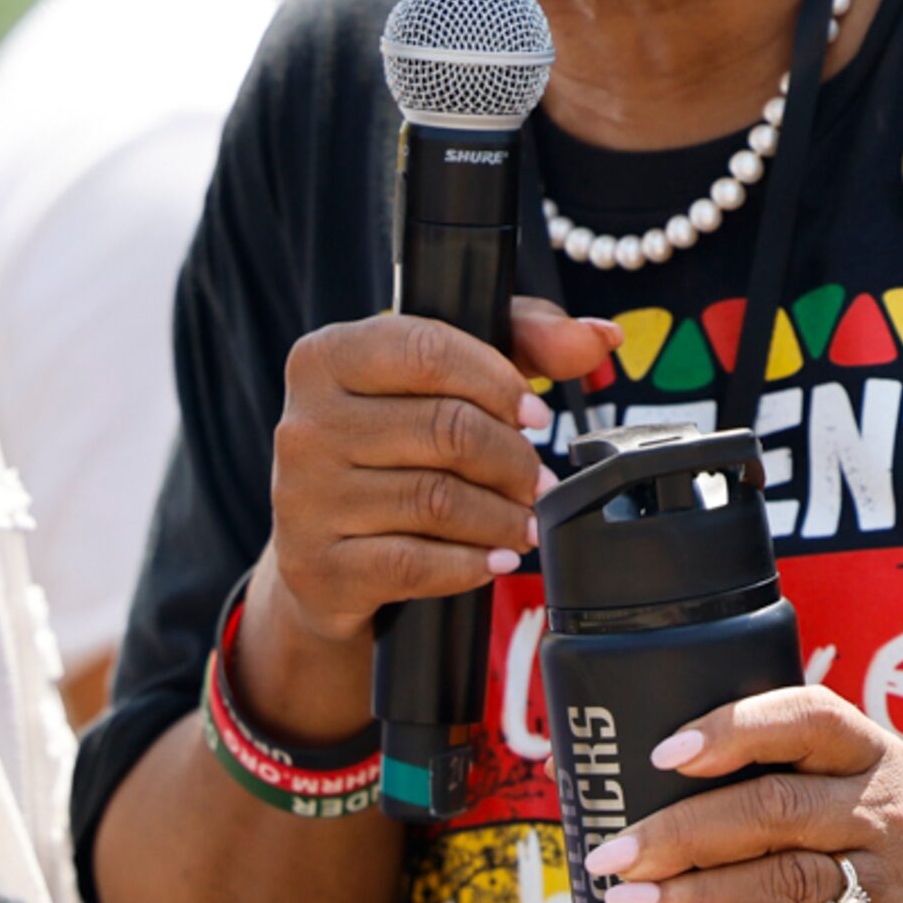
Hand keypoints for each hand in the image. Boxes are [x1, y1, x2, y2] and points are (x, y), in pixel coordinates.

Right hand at [265, 299, 617, 648]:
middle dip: (513, 460)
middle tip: (537, 481)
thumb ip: (523, 342)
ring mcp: (303, 497)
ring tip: (524, 521)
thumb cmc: (390, 446)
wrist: (321, 549)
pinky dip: (470, 563)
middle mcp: (303, 423)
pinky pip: (414, 563)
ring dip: (502, 516)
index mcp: (325, 357)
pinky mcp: (317, 564)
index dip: (498, 383)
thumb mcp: (443, 378)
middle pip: (445, 429)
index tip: (534, 415)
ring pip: (437, 500)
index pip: (427, 351)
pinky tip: (492, 558)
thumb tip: (599, 338)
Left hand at [583, 686, 902, 902]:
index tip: (664, 754)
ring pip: (792, 879)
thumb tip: (633, 785)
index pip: (805, 718)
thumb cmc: (874, 847)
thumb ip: (770, 773)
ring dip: (702, 894)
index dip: (733, 729)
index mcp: (866, 753)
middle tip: (612, 857)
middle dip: (681, 832)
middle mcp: (887, 810)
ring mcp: (901, 883)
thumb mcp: (844, 788)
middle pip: (774, 808)